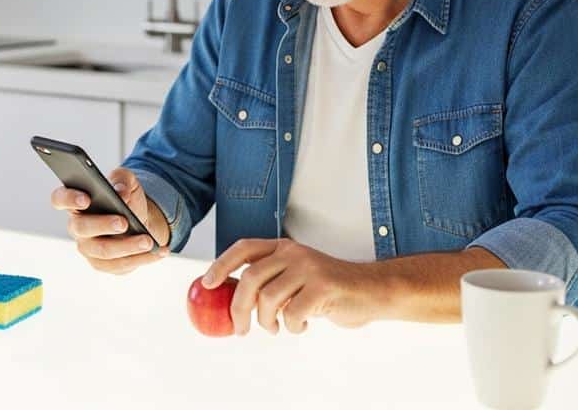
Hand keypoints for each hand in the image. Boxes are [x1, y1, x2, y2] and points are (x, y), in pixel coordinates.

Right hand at [50, 167, 170, 274]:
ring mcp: (88, 247)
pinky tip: (157, 252)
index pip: (60, 198)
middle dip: (103, 225)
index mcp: (77, 202)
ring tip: (147, 241)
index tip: (86, 198)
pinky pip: (119, 265)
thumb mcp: (127, 182)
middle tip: (123, 222)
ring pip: (103, 251)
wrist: (139, 219)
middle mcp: (78, 226)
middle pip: (82, 228)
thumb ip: (122, 179)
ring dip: (127, 246)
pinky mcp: (102, 264)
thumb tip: (120, 192)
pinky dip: (141, 259)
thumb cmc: (126, 198)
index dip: (69, 199)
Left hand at [201, 238, 388, 333]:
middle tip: (240, 329)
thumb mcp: (296, 277)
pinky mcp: (323, 286)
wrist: (370, 291)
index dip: (221, 264)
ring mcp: (309, 268)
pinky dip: (292, 327)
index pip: (244, 248)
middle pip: (250, 278)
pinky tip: (302, 325)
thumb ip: (270, 281)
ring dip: (266, 322)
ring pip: (268, 298)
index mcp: (283, 247)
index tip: (207, 284)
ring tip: (277, 328)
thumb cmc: (328, 289)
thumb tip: (232, 300)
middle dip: (238, 308)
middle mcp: (294, 253)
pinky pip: (293, 313)